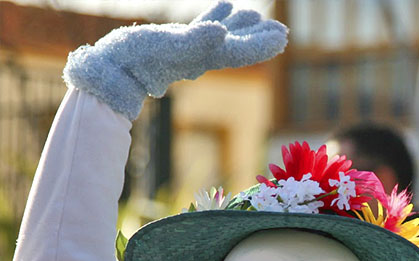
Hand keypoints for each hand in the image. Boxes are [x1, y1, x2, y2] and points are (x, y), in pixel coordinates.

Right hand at [64, 1, 287, 119]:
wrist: (110, 71)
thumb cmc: (137, 58)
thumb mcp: (167, 45)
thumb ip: (196, 39)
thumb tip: (222, 32)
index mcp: (205, 57)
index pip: (241, 51)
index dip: (263, 44)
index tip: (283, 36)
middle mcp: (201, 56)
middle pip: (237, 46)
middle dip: (259, 38)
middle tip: (280, 30)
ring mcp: (188, 50)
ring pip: (221, 36)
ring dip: (240, 27)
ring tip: (256, 16)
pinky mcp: (173, 42)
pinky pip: (200, 28)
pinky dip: (214, 17)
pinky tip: (224, 6)